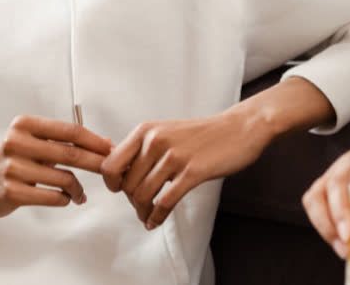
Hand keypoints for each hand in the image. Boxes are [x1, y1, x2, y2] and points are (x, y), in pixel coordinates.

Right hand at [0, 115, 111, 217]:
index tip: (110, 149)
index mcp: (25, 125)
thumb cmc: (13, 160)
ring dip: (78, 188)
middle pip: (70, 153)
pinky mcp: (12, 191)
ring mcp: (13, 168)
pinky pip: (52, 196)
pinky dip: (65, 199)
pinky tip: (66, 198)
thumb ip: (65, 141)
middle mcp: (17, 142)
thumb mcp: (34, 141)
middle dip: (96, 163)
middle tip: (109, 170)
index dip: (94, 141)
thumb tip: (105, 143)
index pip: (70, 131)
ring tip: (80, 193)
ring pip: (64, 178)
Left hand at [100, 112, 269, 229]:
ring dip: (143, 212)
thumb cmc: (202, 134)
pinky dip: (157, 217)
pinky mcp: (193, 172)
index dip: (112, 183)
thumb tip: (117, 171)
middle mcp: (155, 141)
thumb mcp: (165, 131)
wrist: (238, 128)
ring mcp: (174, 156)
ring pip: (143, 195)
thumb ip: (142, 148)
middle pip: (127, 184)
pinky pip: (165, 202)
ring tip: (147, 217)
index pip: (110, 164)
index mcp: (145, 130)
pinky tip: (156, 221)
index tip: (121, 190)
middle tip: (141, 207)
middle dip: (132, 201)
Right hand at [301, 149, 349, 258]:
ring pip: (313, 204)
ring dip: (325, 230)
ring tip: (345, 251)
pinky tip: (345, 247)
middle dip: (328, 224)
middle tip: (346, 248)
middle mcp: (337, 170)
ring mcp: (330, 183)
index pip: (338, 182)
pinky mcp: (330, 198)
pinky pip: (319, 214)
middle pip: (318, 195)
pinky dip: (329, 232)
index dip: (340, 209)